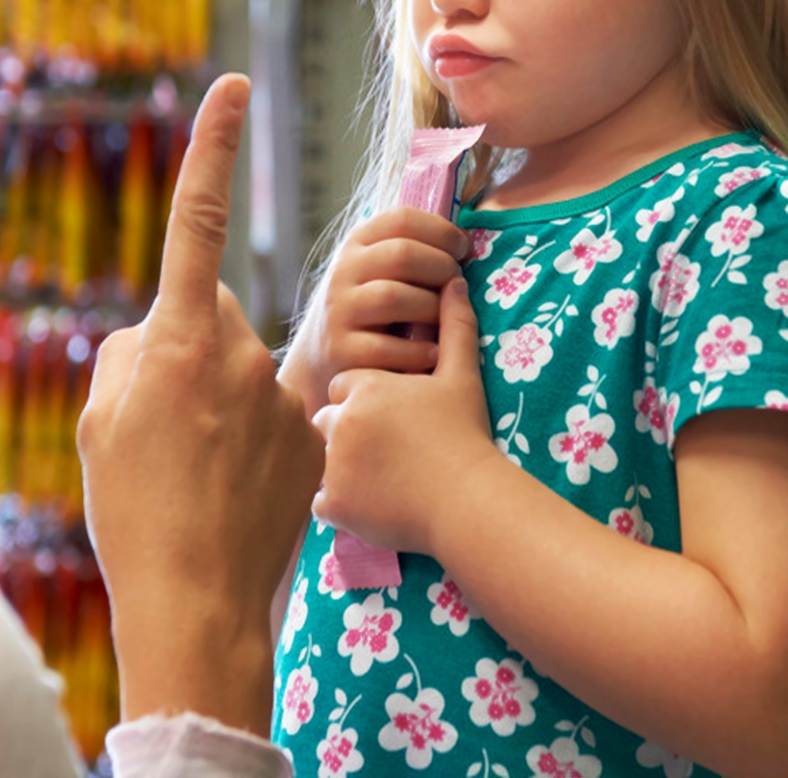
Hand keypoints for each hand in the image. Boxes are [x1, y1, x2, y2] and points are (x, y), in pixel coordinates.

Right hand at [77, 74, 324, 736]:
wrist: (197, 600)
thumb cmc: (133, 510)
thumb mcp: (101, 422)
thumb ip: (129, 355)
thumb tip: (160, 334)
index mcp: (177, 339)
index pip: (196, 221)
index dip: (211, 148)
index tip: (230, 84)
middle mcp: (237, 351)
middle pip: (208, 319)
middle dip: (187, 354)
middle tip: (163, 433)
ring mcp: (280, 392)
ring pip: (240, 370)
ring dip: (219, 405)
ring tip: (197, 476)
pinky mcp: (312, 430)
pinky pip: (274, 411)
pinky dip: (254, 440)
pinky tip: (235, 490)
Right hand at [280, 207, 468, 417]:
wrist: (324, 354)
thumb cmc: (373, 306)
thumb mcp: (381, 268)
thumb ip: (413, 250)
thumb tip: (464, 240)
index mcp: (358, 243)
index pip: (402, 219)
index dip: (441, 230)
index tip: (462, 248)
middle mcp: (343, 271)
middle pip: (402, 254)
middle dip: (442, 267)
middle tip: (458, 284)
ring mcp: (338, 310)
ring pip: (393, 297)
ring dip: (432, 308)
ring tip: (445, 320)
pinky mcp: (340, 351)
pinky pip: (386, 347)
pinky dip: (418, 351)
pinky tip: (433, 353)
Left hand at [311, 276, 500, 556]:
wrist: (467, 497)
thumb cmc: (466, 434)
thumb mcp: (462, 375)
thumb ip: (454, 325)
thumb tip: (454, 282)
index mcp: (364, 386)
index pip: (345, 386)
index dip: (367, 401)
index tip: (392, 418)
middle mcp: (340, 420)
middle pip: (327, 420)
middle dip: (346, 432)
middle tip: (384, 451)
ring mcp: (333, 464)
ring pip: (320, 460)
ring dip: (339, 467)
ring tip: (378, 478)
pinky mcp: (334, 503)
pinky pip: (321, 501)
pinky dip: (340, 504)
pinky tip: (370, 503)